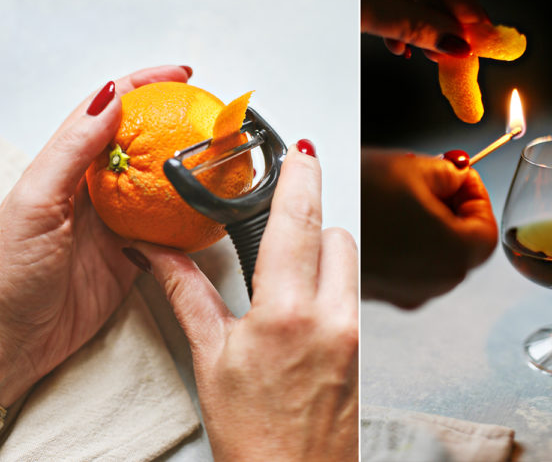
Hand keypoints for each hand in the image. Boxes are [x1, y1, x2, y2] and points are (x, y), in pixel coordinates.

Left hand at [0, 65, 192, 407]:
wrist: (11, 344)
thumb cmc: (7, 278)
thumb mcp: (35, 205)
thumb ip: (72, 151)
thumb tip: (110, 99)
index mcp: (65, 168)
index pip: (108, 112)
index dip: (142, 86)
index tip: (179, 75)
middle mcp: (92, 190)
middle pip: (140, 141)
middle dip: (174, 119)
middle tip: (210, 111)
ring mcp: (114, 222)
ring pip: (159, 182)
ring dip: (187, 166)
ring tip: (217, 152)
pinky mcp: (132, 254)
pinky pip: (168, 227)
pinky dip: (190, 216)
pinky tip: (207, 209)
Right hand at [132, 145, 358, 460]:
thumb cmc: (253, 436)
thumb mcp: (210, 360)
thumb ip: (187, 295)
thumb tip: (159, 255)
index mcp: (287, 313)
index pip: (299, 222)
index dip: (301, 178)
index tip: (300, 151)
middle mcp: (331, 316)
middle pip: (334, 233)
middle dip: (310, 215)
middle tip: (282, 211)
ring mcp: (352, 331)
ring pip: (348, 259)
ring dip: (322, 248)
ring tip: (287, 263)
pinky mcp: (360, 347)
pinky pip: (351, 289)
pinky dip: (330, 278)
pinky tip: (301, 298)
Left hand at [361, 0, 486, 58]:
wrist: (244, 8)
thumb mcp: (362, 9)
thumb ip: (409, 23)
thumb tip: (454, 42)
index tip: (481, 27)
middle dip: (439, 15)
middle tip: (464, 46)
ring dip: (418, 23)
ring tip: (434, 52)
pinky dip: (392, 19)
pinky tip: (402, 46)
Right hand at [361, 148, 496, 308]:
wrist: (298, 237)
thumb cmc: (351, 200)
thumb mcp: (408, 167)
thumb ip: (448, 172)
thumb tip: (457, 174)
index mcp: (451, 254)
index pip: (486, 225)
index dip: (475, 193)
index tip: (460, 175)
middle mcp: (432, 282)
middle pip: (461, 243)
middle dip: (450, 207)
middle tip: (432, 180)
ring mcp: (404, 293)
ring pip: (433, 255)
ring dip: (426, 225)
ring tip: (400, 196)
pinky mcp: (380, 294)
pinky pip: (405, 266)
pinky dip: (402, 242)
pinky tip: (381, 217)